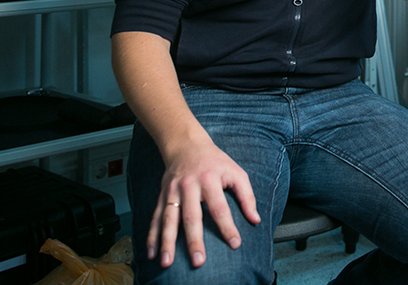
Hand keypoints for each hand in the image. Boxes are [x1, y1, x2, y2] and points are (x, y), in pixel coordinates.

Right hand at [148, 137, 259, 268]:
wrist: (186, 145)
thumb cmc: (215, 161)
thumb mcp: (236, 171)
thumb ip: (246, 195)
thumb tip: (255, 219)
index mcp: (210, 180)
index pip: (220, 207)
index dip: (228, 226)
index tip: (234, 244)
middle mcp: (189, 186)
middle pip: (191, 216)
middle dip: (194, 240)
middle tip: (198, 261)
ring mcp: (173, 191)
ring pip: (169, 219)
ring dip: (167, 242)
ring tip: (167, 262)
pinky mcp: (162, 195)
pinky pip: (156, 218)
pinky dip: (152, 236)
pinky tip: (151, 253)